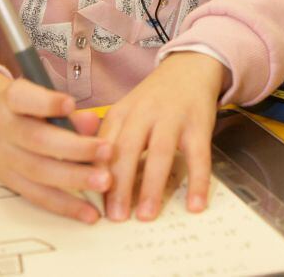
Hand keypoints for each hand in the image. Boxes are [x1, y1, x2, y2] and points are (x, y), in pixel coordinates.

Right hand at [0, 71, 112, 222]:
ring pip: (39, 172)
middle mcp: (4, 129)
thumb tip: (92, 123)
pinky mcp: (11, 182)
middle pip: (38, 140)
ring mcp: (4, 158)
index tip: (70, 104)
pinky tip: (89, 211)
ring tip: (104, 182)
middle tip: (107, 151)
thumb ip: (68, 110)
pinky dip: (66, 205)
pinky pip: (39, 196)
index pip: (23, 98)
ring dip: (75, 179)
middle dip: (75, 148)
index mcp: (11, 100)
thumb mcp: (41, 98)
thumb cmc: (26, 109)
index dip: (46, 103)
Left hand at [99, 51, 226, 221]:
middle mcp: (144, 112)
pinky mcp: (198, 124)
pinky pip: (198, 156)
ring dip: (152, 186)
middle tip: (116, 216)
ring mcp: (173, 117)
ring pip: (159, 153)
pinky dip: (197, 182)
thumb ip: (107, 137)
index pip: (103, 145)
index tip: (91, 201)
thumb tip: (85, 175)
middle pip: (128, 149)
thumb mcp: (126, 110)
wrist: (190, 67)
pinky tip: (194, 204)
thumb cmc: (154, 97)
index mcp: (121, 112)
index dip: (96, 174)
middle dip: (120, 185)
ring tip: (146, 215)